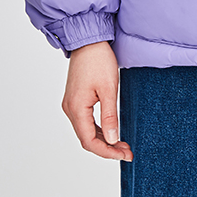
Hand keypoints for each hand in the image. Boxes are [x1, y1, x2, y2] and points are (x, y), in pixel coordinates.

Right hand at [61, 40, 132, 160]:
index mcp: (76, 108)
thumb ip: (110, 116)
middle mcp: (70, 109)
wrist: (88, 41)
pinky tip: (111, 131)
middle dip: (107, 148)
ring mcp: (71, 104)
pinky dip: (98, 129)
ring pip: (86, 131)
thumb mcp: (108, 89)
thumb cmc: (98, 60)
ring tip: (122, 144)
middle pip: (86, 139)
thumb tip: (112, 139)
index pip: (89, 141)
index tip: (124, 155)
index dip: (107, 152)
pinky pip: (85, 121)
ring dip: (103, 139)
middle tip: (127, 151)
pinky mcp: (76, 99)